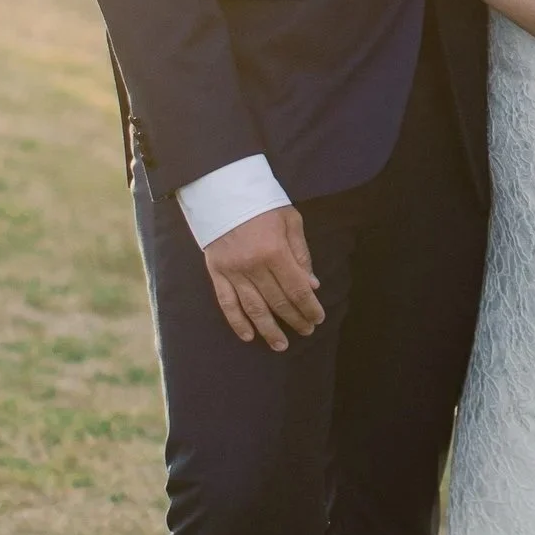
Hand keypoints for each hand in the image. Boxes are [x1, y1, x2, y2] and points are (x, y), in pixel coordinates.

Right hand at [205, 203, 321, 351]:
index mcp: (275, 251)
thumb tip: (312, 285)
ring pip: (253, 308)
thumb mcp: (290, 220)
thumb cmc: (262, 203)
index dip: (309, 307)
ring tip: (281, 345)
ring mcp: (232, 271)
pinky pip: (226, 303)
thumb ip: (301, 254)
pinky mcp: (216, 271)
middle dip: (294, 319)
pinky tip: (248, 335)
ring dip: (269, 329)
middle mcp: (253, 265)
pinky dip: (237, 322)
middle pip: (277, 302)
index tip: (318, 318)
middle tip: (306, 331)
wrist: (222, 189)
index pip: (297, 289)